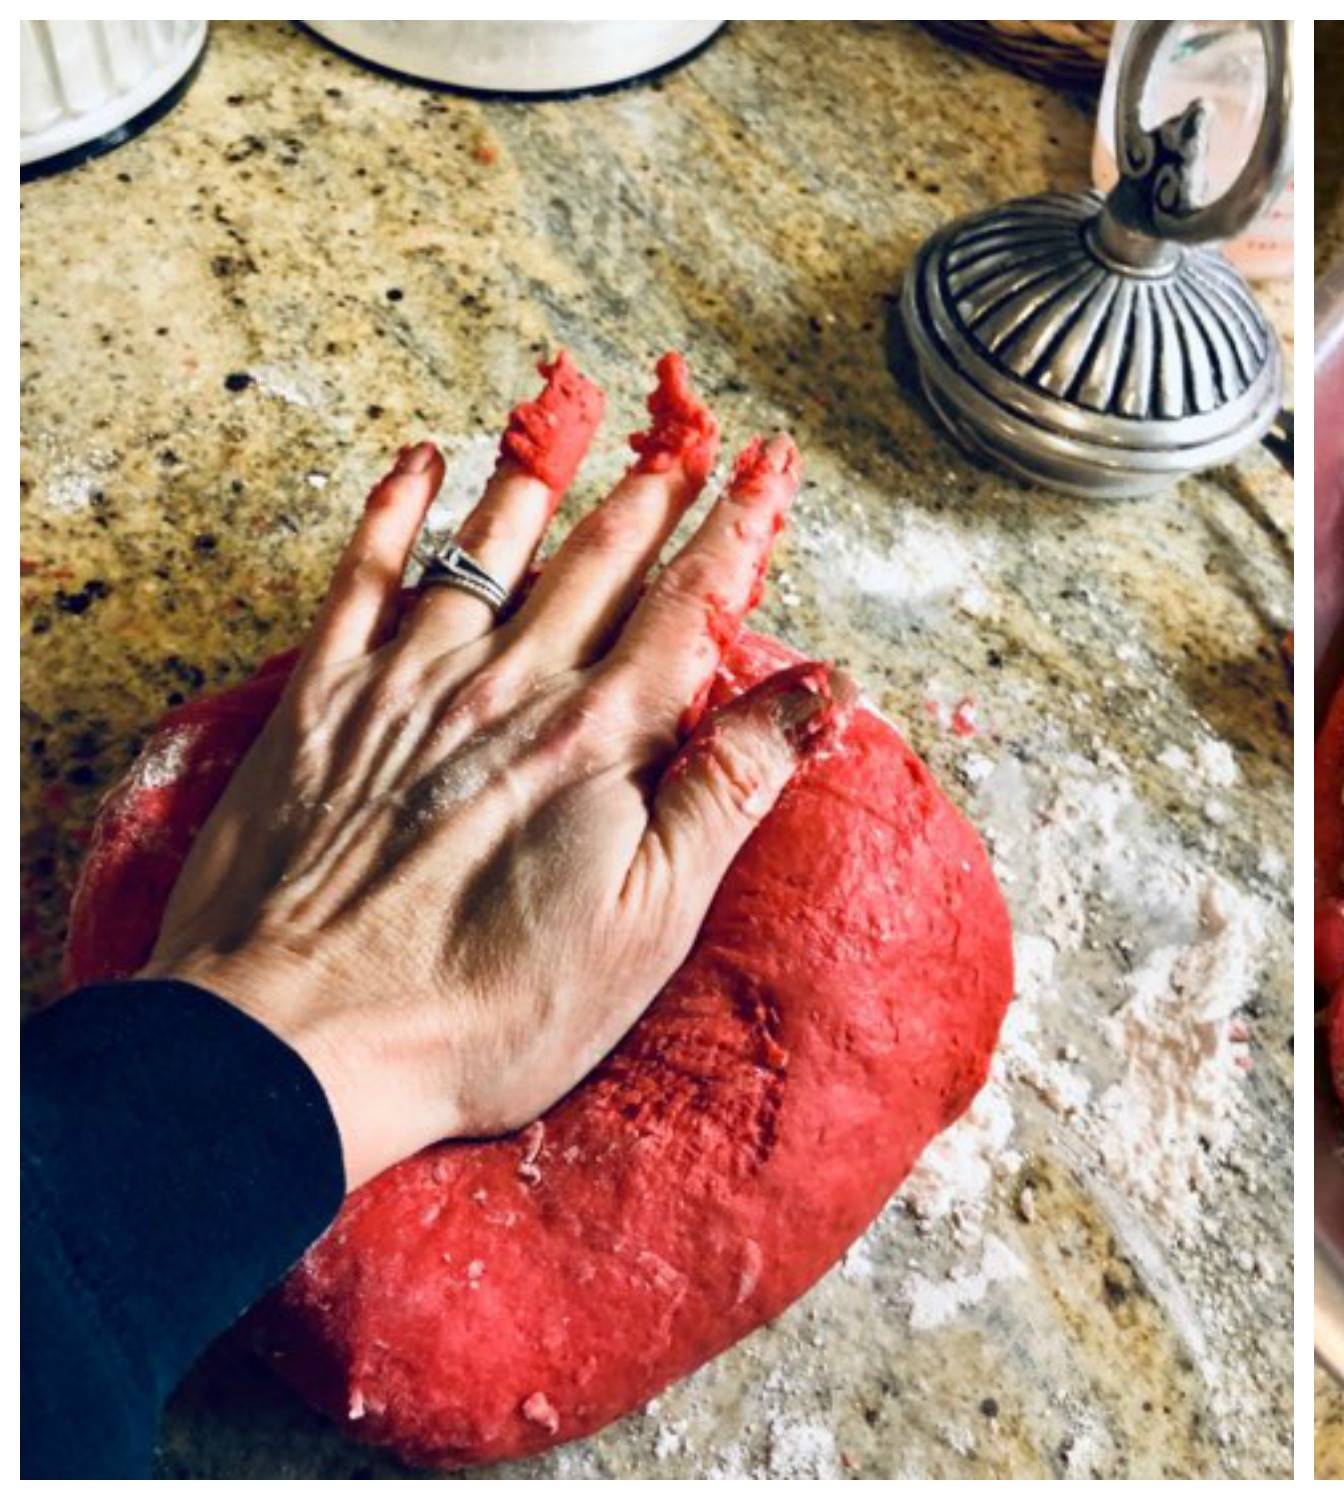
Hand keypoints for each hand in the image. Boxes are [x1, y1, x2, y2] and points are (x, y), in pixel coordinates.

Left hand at [145, 355, 849, 1188]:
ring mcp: (407, 688)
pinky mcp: (320, 706)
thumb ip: (730, 789)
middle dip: (653, 495)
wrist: (295, 1039)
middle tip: (687, 438)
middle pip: (597, 565)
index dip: (736, 534)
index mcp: (600, 742)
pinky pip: (362, 580)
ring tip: (573, 426)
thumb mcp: (651, 919)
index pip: (688, 610)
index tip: (769, 473)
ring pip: (488, 554)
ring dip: (539, 485)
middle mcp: (510, 690)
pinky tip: (420, 467)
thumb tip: (817, 691)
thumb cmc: (490, 1010)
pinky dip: (394, 514)